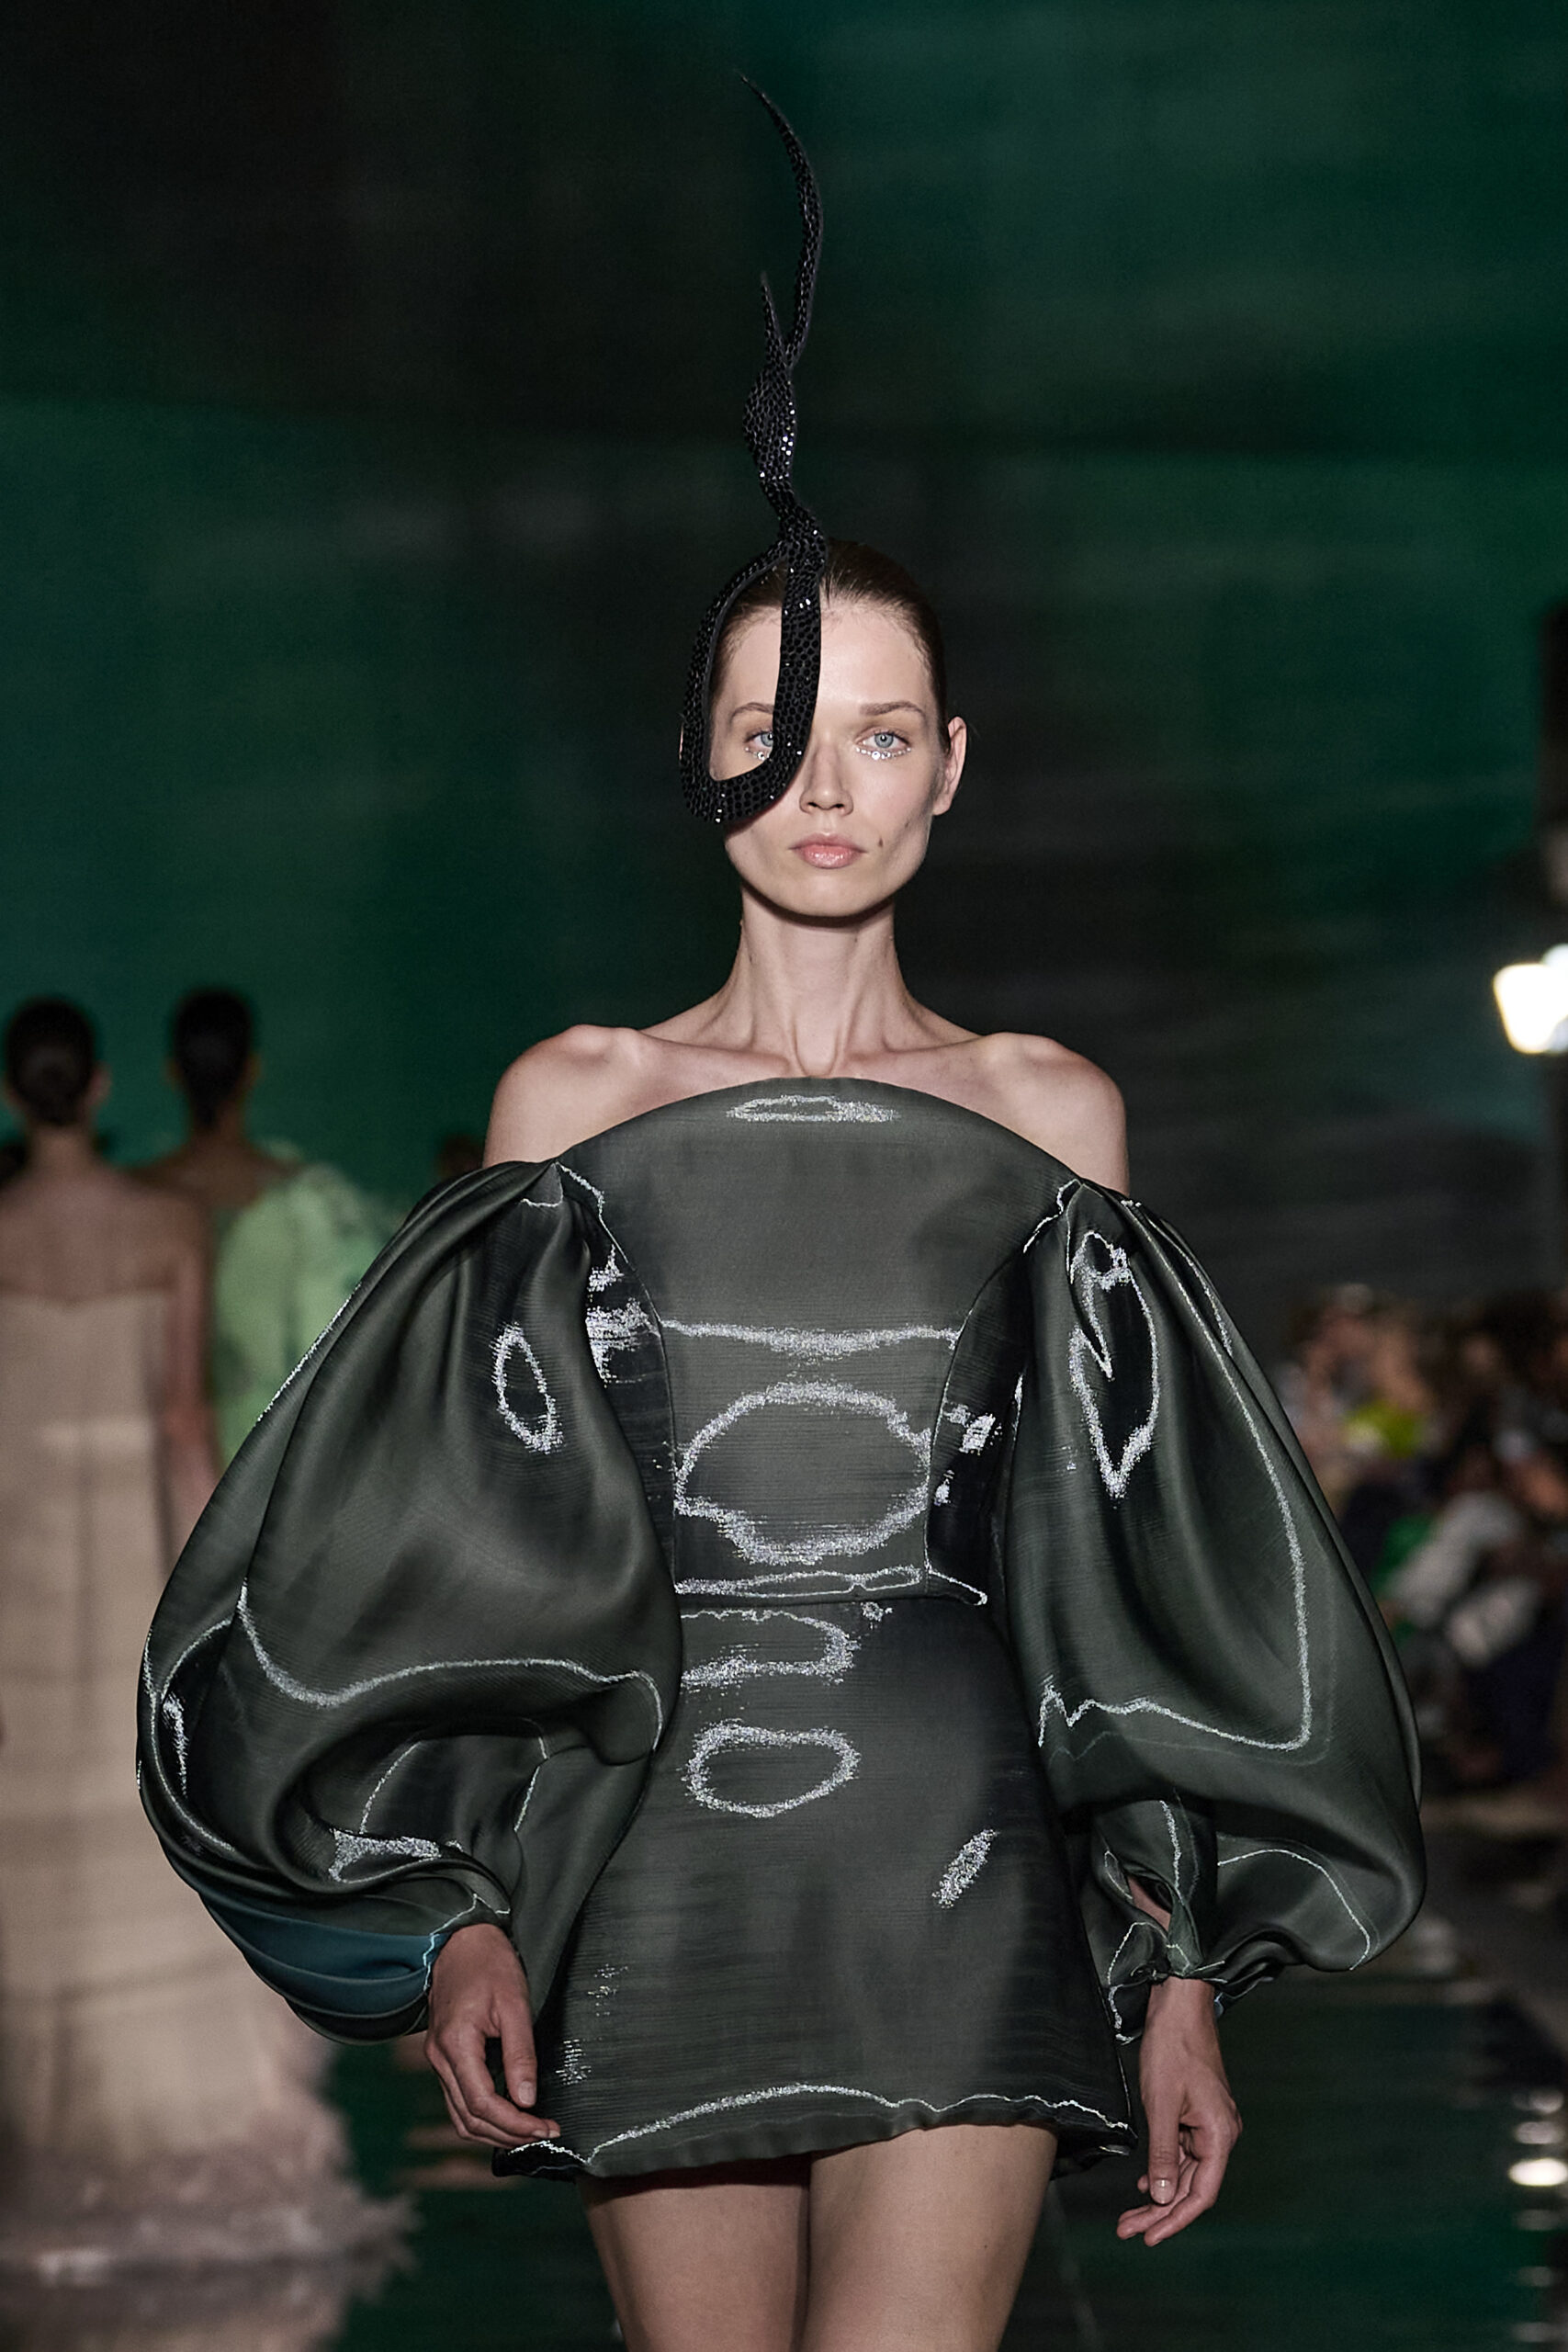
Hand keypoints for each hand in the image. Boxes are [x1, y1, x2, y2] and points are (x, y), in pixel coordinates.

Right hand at [425, 1922, 559, 2148]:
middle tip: (544, 2134)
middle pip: (469, 2118)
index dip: (515, 2124)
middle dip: (508, 2134)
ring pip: (460, 2116)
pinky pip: (458, 2100)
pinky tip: (508, 2114)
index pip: (483, 2103)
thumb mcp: (514, 2003)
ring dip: (493, 2131)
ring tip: (529, 2131)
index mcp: (456, 2044)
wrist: (460, 1940)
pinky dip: (482, 2115)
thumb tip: (527, 2100)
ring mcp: (437, 2059)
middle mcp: (439, 2058)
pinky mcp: (442, 2056)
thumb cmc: (489, 1964)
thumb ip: (520, 2053)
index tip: (545, 2128)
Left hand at [1117, 1974, 1240, 2245]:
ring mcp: (1209, 2125)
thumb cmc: (1172, 2050)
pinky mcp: (1197, 2115)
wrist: (1179, 2006)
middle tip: (1127, 2230)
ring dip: (1159, 2195)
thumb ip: (1163, 2154)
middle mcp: (1220, 2135)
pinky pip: (1183, 2154)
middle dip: (1160, 2213)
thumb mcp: (1161, 2104)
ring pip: (1186, 2173)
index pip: (1200, 2194)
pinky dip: (1164, 2170)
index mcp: (1219, 2135)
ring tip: (1130, 2216)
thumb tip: (1162, 2199)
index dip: (1175, 2220)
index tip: (1148, 2237)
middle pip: (1192, 2188)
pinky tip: (1146, 2184)